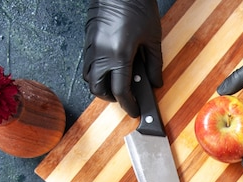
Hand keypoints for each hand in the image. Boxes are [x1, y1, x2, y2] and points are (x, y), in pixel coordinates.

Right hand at [82, 0, 162, 116]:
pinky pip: (87, 63)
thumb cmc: (138, 7)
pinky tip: (110, 67)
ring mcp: (92, 46)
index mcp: (119, 55)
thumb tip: (155, 83)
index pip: (120, 91)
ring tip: (117, 82)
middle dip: (110, 98)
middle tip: (124, 97)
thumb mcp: (153, 38)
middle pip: (97, 88)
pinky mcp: (88, 39)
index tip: (135, 110)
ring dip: (101, 85)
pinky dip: (96, 71)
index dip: (128, 104)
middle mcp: (101, 53)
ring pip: (88, 76)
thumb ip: (154, 64)